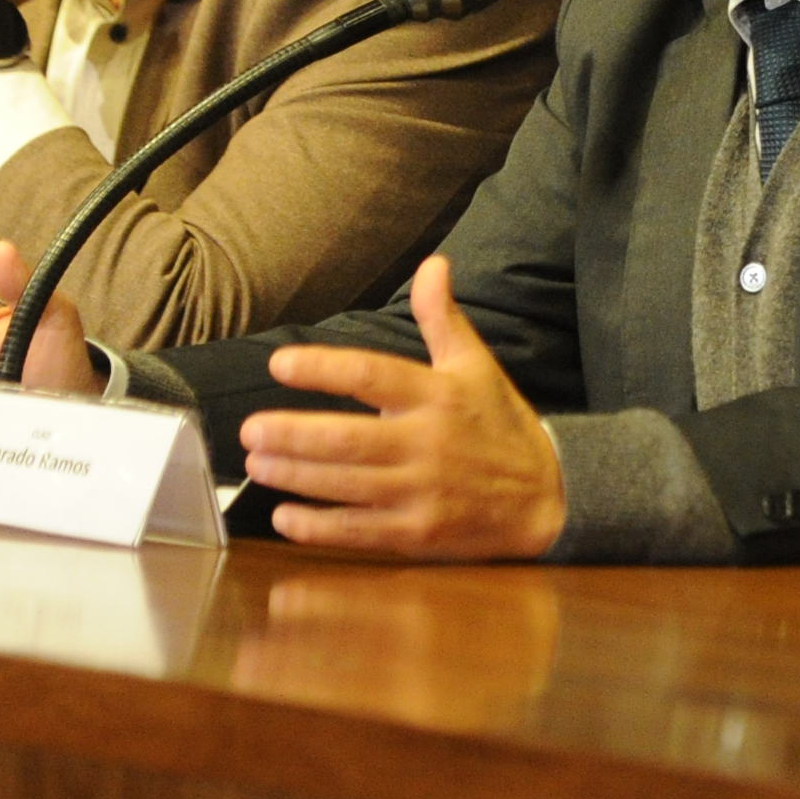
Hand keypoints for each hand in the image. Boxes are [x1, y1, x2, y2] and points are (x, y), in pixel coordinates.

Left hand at [239, 257, 563, 558]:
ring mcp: (423, 493)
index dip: (323, 368)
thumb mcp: (478, 366)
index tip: (279, 363)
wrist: (550, 498)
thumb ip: (443, 318)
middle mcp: (427, 443)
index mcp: (438, 396)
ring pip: (345, 485)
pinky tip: (284, 516)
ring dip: (294, 476)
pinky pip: (359, 531)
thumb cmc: (502, 426)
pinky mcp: (419, 535)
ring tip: (256, 464)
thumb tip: (433, 264)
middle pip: (347, 438)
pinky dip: (317, 526)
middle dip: (292, 434)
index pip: (372, 375)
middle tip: (249, 430)